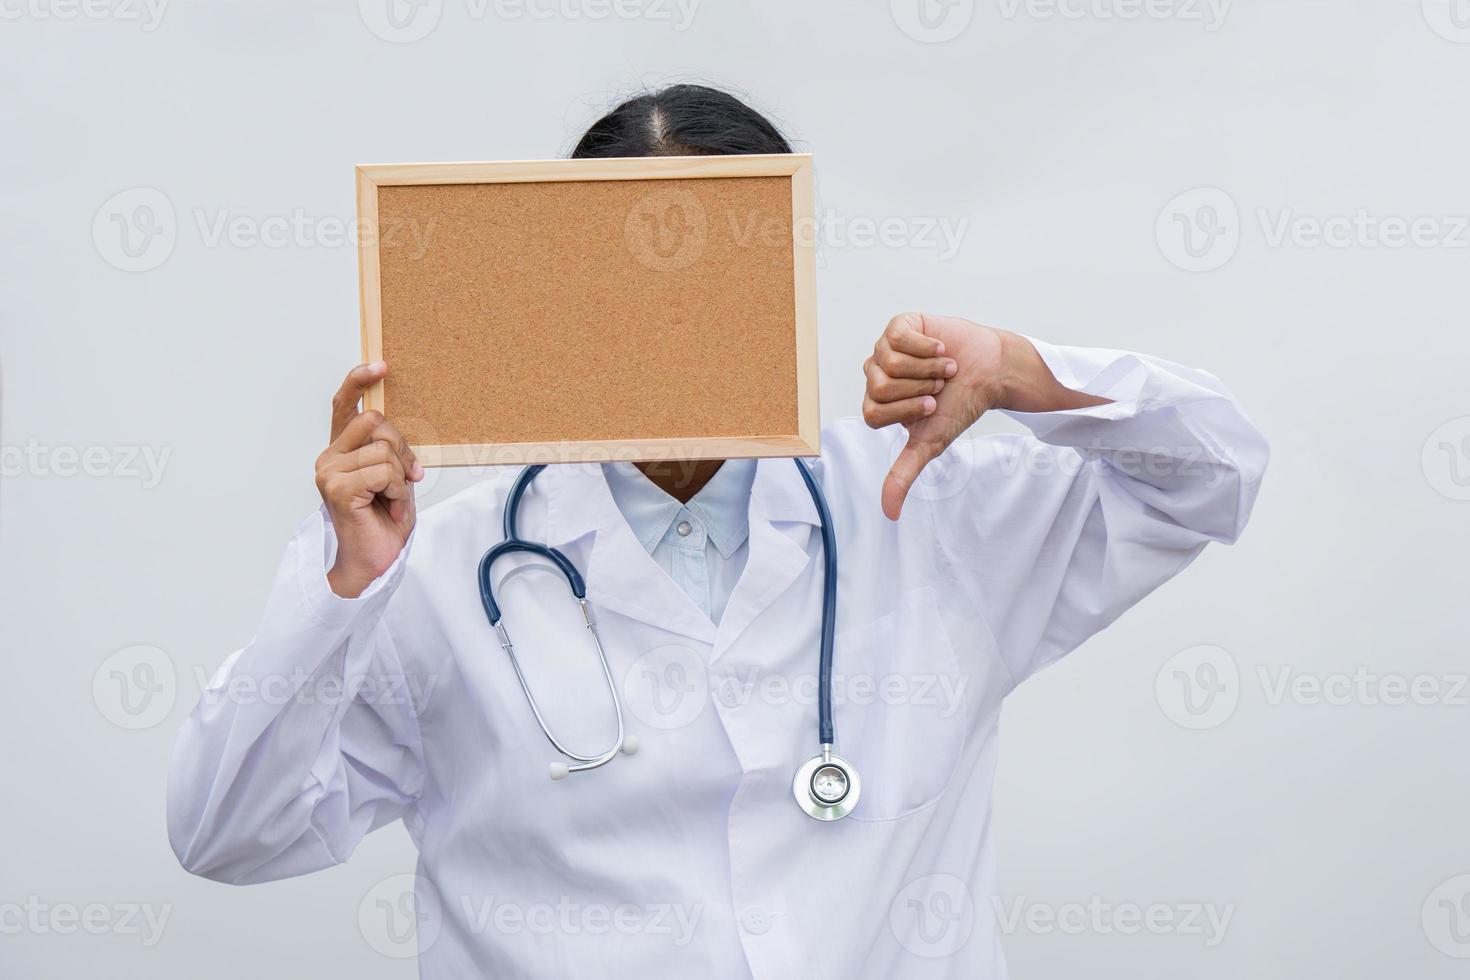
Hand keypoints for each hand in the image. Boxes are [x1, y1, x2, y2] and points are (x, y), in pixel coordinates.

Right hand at [316, 362, 424, 596]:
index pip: (344, 404)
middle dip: (401, 448)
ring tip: (392, 501)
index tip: (381, 366)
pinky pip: (383, 471)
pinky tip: (389, 508)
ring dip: (400, 478)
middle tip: (405, 479)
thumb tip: (394, 429)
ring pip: (383, 449)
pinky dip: (396, 491)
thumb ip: (390, 449)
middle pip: (374, 421)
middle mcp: (329, 457)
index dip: (359, 380)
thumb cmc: (384, 521)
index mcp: (342, 450)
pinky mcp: (337, 488)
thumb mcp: (393, 476)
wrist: (374, 561)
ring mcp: (329, 471)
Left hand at [863, 313, 1109, 519]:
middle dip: (919, 389)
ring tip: (945, 368)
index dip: (907, 411)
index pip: (872, 413)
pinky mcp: (900, 325)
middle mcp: (876, 375)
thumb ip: (904, 474)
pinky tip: (941, 348)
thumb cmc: (960, 406)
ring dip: (927, 368)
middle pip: (879, 387)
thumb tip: (889, 514)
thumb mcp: (930, 443)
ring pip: (889, 362)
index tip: (934, 406)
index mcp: (878, 404)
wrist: (991, 372)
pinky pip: (898, 336)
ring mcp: (885, 348)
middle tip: (940, 386)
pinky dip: (926, 346)